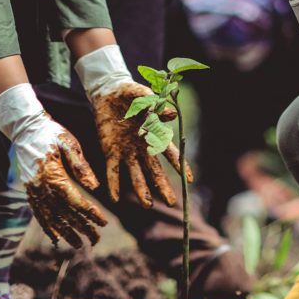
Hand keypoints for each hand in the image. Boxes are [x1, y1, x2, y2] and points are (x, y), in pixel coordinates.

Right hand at [0, 84, 106, 246]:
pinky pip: (39, 213)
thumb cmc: (51, 133)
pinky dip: (47, 227)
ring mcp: (33, 190)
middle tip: (96, 239)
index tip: (104, 222)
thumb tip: (94, 188)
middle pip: (64, 213)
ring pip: (50, 217)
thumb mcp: (69, 144)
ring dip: (65, 232)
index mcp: (53, 175)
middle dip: (81, 228)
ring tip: (79, 244)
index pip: (75, 201)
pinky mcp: (30, 190)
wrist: (25, 127)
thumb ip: (81, 167)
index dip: (90, 213)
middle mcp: (41, 187)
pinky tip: (56, 238)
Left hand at [75, 46, 188, 207]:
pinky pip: (112, 170)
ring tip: (147, 206)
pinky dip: (114, 184)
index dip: (179, 166)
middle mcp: (143, 147)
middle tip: (171, 203)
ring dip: (141, 190)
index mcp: (154, 134)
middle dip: (163, 186)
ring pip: (136, 175)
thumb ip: (155, 106)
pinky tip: (115, 199)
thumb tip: (172, 115)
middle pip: (155, 171)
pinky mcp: (110, 151)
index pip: (170, 153)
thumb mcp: (143, 96)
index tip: (189, 181)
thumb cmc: (131, 93)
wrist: (108, 92)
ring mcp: (126, 151)